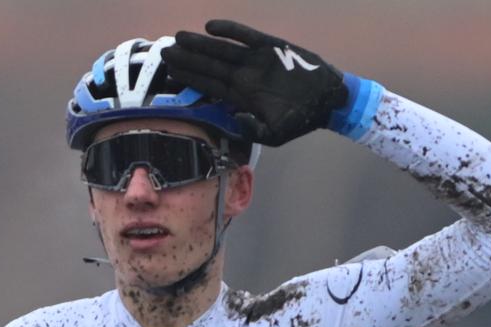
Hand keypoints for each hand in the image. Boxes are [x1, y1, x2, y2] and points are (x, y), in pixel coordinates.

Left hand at [161, 19, 348, 146]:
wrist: (326, 98)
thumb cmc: (300, 119)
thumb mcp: (275, 135)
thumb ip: (252, 129)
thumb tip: (234, 118)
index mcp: (242, 97)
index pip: (209, 86)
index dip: (190, 78)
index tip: (170, 72)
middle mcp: (244, 76)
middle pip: (209, 66)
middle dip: (187, 59)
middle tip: (164, 52)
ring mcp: (254, 60)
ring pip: (222, 50)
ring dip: (201, 44)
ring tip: (179, 37)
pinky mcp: (269, 46)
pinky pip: (245, 36)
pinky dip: (230, 31)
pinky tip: (212, 27)